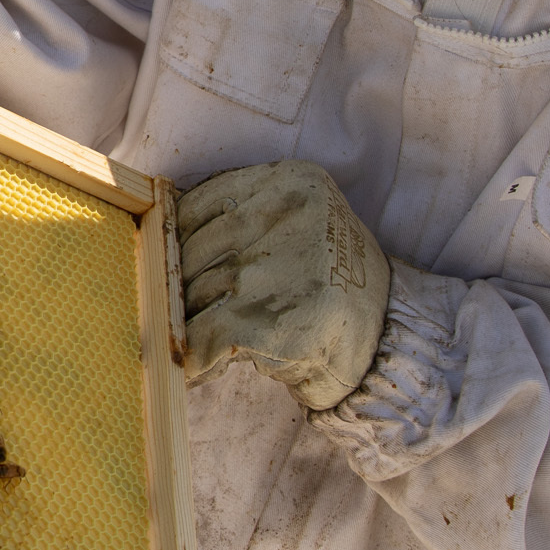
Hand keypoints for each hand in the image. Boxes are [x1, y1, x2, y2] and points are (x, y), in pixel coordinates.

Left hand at [178, 160, 390, 409]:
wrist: (388, 344)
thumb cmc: (331, 286)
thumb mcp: (298, 229)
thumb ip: (243, 221)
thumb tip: (161, 241)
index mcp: (291, 182)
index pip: (199, 204)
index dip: (177, 240)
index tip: (169, 262)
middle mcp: (282, 217)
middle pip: (192, 249)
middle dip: (181, 286)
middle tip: (177, 309)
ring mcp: (273, 269)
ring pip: (192, 293)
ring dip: (186, 322)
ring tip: (195, 339)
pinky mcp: (265, 320)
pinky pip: (200, 337)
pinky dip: (192, 357)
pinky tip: (197, 367)